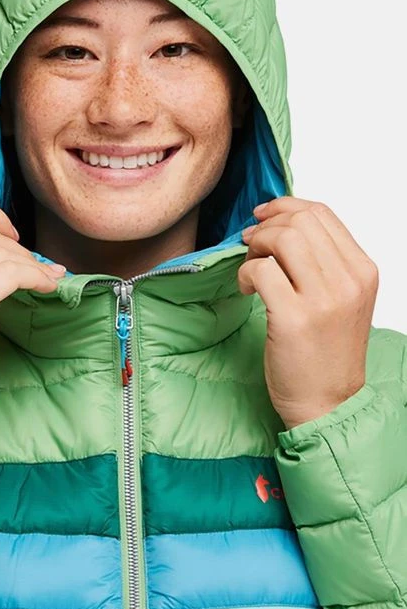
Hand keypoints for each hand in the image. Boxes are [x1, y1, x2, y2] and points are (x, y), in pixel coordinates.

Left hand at [238, 197, 378, 429]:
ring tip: (251, 267)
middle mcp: (348, 281)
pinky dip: (245, 273)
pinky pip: (261, 270)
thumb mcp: (340, 299)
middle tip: (251, 245)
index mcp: (363, 271)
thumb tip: (282, 224)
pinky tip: (246, 290)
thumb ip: (322, 262)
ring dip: (256, 246)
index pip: (322, 214)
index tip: (263, 216)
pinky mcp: (294, 318)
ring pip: (283, 238)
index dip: (285, 206)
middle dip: (267, 225)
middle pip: (301, 221)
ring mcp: (323, 300)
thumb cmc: (327, 352)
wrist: (328, 402)